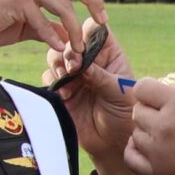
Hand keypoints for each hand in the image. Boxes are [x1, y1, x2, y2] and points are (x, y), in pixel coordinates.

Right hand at [0, 0, 108, 48]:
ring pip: (62, 6)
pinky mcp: (16, 0)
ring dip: (74, 30)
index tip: (101, 14)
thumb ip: (47, 26)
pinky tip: (56, 49)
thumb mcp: (26, 23)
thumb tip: (67, 37)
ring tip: (76, 48)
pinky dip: (52, 37)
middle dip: (93, 0)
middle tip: (102, 21)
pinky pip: (42, 20)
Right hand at [43, 20, 137, 161]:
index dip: (87, 32)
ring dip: (58, 63)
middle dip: (69, 50)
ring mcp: (74, 74)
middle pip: (70, 39)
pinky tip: (64, 94)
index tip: (85, 45)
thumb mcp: (119, 93)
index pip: (95, 30)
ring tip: (66, 77)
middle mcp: (90, 60)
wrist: (112, 144)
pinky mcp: (61, 89)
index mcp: (110, 54)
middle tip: (73, 66)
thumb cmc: (125, 116)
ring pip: (56, 54)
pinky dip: (53, 81)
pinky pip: (48, 76)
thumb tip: (81, 62)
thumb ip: (101, 76)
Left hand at [122, 80, 174, 174]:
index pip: (142, 88)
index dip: (149, 92)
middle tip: (165, 119)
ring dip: (146, 133)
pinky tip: (146, 147)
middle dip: (149, 112)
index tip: (158, 98)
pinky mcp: (158, 170)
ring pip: (135, 133)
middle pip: (137, 111)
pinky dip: (134, 151)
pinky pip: (130, 157)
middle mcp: (166, 124)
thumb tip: (164, 89)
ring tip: (164, 136)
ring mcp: (160, 148)